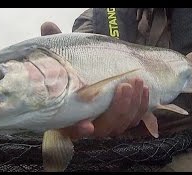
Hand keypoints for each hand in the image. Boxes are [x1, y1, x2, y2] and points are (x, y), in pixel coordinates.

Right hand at [41, 22, 148, 139]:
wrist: (90, 76)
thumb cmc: (73, 73)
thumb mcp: (63, 61)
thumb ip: (56, 48)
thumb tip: (47, 25)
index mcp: (68, 116)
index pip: (71, 131)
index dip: (79, 130)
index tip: (86, 125)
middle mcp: (88, 123)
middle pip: (105, 129)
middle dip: (118, 110)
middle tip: (125, 86)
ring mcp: (107, 122)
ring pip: (123, 124)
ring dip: (133, 106)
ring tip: (137, 83)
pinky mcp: (122, 117)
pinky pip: (135, 118)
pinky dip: (142, 106)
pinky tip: (144, 88)